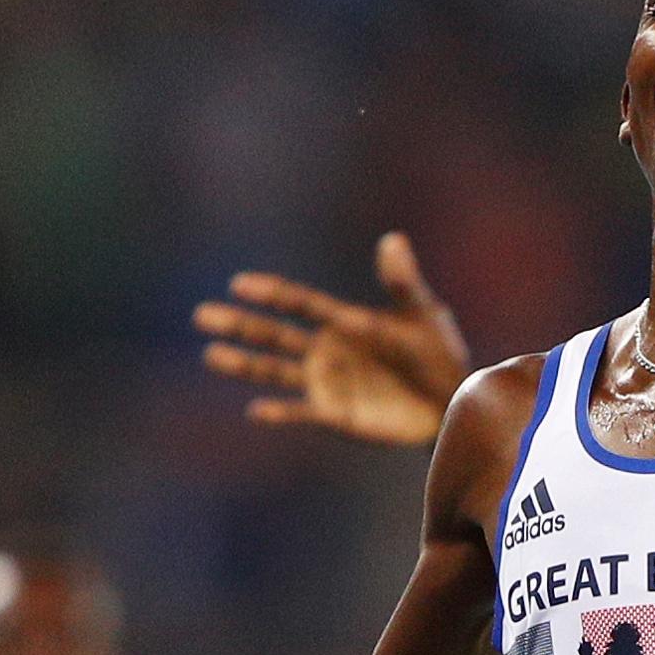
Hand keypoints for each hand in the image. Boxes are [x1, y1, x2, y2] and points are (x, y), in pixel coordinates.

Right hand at [196, 232, 468, 445]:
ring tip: (211, 355)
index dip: (270, 293)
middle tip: (202, 315)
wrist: (452, 403)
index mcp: (343, 321)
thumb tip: (393, 239)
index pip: (298, 303)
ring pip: (275, 371)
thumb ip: (403, 283)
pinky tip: (257, 410)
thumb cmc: (440, 354)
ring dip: (244, 363)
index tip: (239, 284)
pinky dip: (279, 412)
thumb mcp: (423, 315)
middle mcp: (326, 349)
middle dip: (240, 325)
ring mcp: (327, 382)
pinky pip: (299, 412)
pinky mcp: (334, 414)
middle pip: (274, 334)